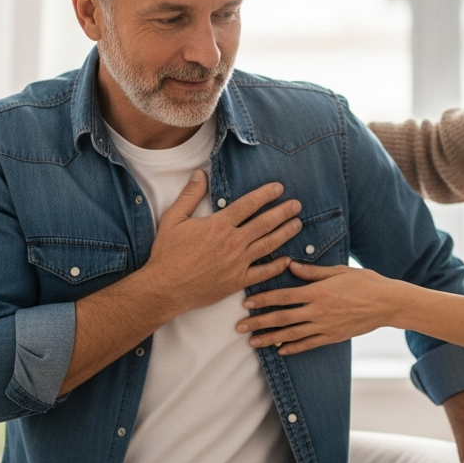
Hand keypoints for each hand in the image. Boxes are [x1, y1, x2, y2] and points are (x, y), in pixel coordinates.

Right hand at [142, 171, 301, 314]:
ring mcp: (238, 263)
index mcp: (219, 225)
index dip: (266, 194)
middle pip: (265, 223)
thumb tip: (199, 174)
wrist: (165, 288)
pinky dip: (277, 266)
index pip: (248, 205)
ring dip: (285, 233)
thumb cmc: (167, 253)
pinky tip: (287, 259)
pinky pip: (263, 273)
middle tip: (297, 205)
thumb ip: (189, 195)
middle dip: (283, 212)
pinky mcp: (238, 282)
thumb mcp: (173, 218)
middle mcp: (233, 242)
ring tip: (298, 224)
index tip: (279, 188)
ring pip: (269, 245)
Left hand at [236, 262, 399, 353]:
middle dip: (258, 322)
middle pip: (282, 318)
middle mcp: (318, 311)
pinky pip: (309, 344)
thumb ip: (312, 271)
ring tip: (253, 343)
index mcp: (318, 292)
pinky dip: (293, 348)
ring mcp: (325, 326)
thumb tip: (289, 265)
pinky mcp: (333, 337)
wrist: (388, 303)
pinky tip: (280, 351)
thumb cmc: (365, 282)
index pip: (283, 296)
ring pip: (291, 334)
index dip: (263, 299)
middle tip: (239, 327)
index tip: (246, 302)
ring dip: (270, 339)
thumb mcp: (338, 271)